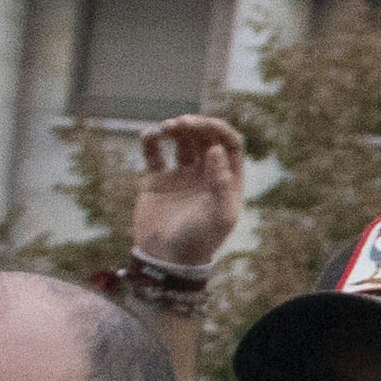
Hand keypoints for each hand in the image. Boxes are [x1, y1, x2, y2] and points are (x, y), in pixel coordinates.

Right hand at [128, 116, 248, 277]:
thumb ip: (221, 182)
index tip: (202, 123)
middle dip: (195, 125)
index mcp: (228, 179)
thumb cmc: (199, 240)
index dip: (219, 128)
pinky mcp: (157, 180)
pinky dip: (151, 141)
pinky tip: (150, 135)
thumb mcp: (219, 215)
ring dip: (175, 129)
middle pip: (205, 138)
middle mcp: (207, 174)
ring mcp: (182, 175)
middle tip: (181, 122)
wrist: (166, 258)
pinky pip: (155, 153)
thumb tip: (216, 149)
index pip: (230, 143)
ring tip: (166, 128)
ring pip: (182, 141)